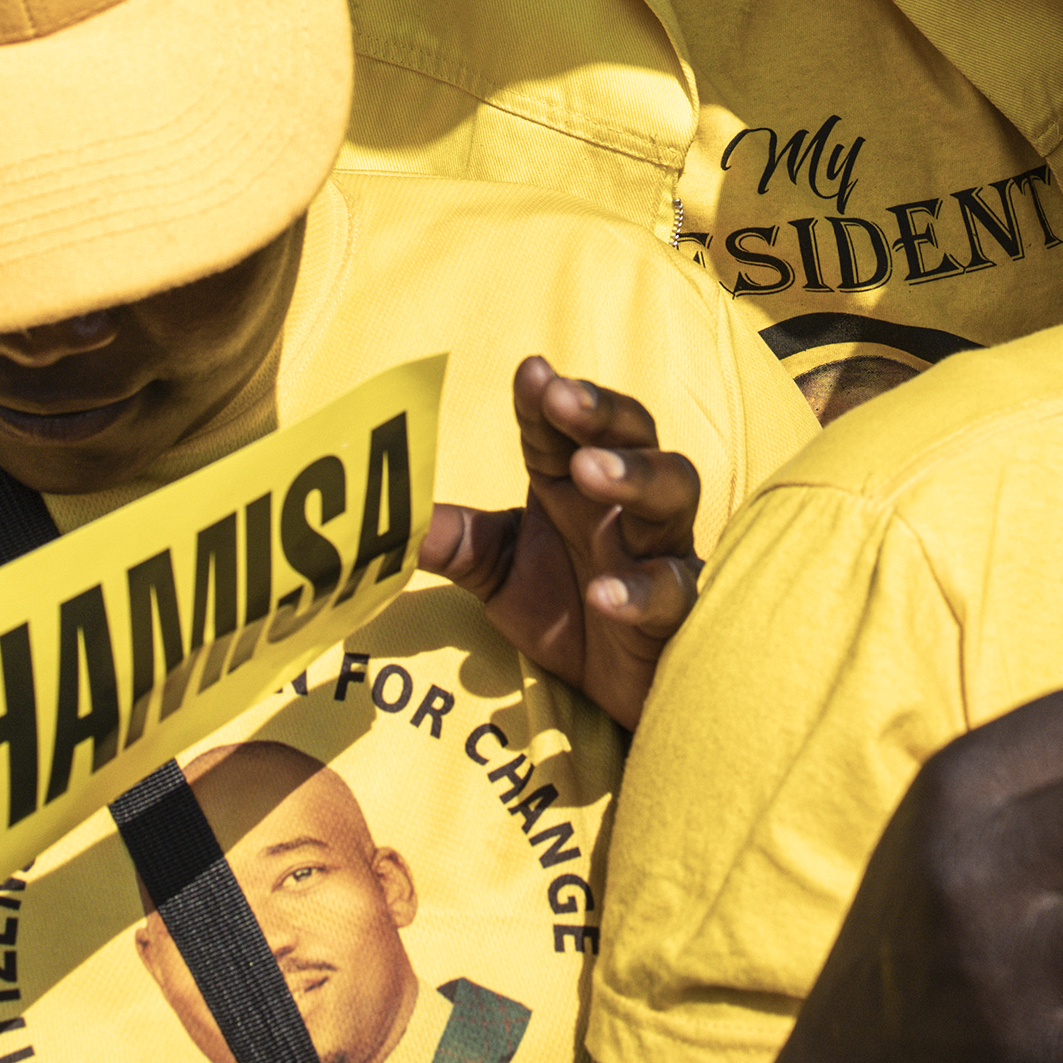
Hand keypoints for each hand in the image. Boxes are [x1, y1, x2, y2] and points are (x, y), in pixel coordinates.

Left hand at [418, 358, 705, 727]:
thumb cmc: (565, 613)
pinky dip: (640, 589)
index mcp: (574, 485)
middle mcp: (624, 505)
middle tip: (562, 397)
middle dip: (599, 412)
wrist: (616, 690)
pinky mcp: (678, 610)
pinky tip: (603, 592)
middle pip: (631, 435)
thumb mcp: (496, 572)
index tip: (530, 372)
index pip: (562, 428)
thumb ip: (452, 540)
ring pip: (672, 491)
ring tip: (588, 470)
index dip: (547, 400)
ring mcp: (658, 551)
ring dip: (634, 475)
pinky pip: (671, 589)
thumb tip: (384, 521)